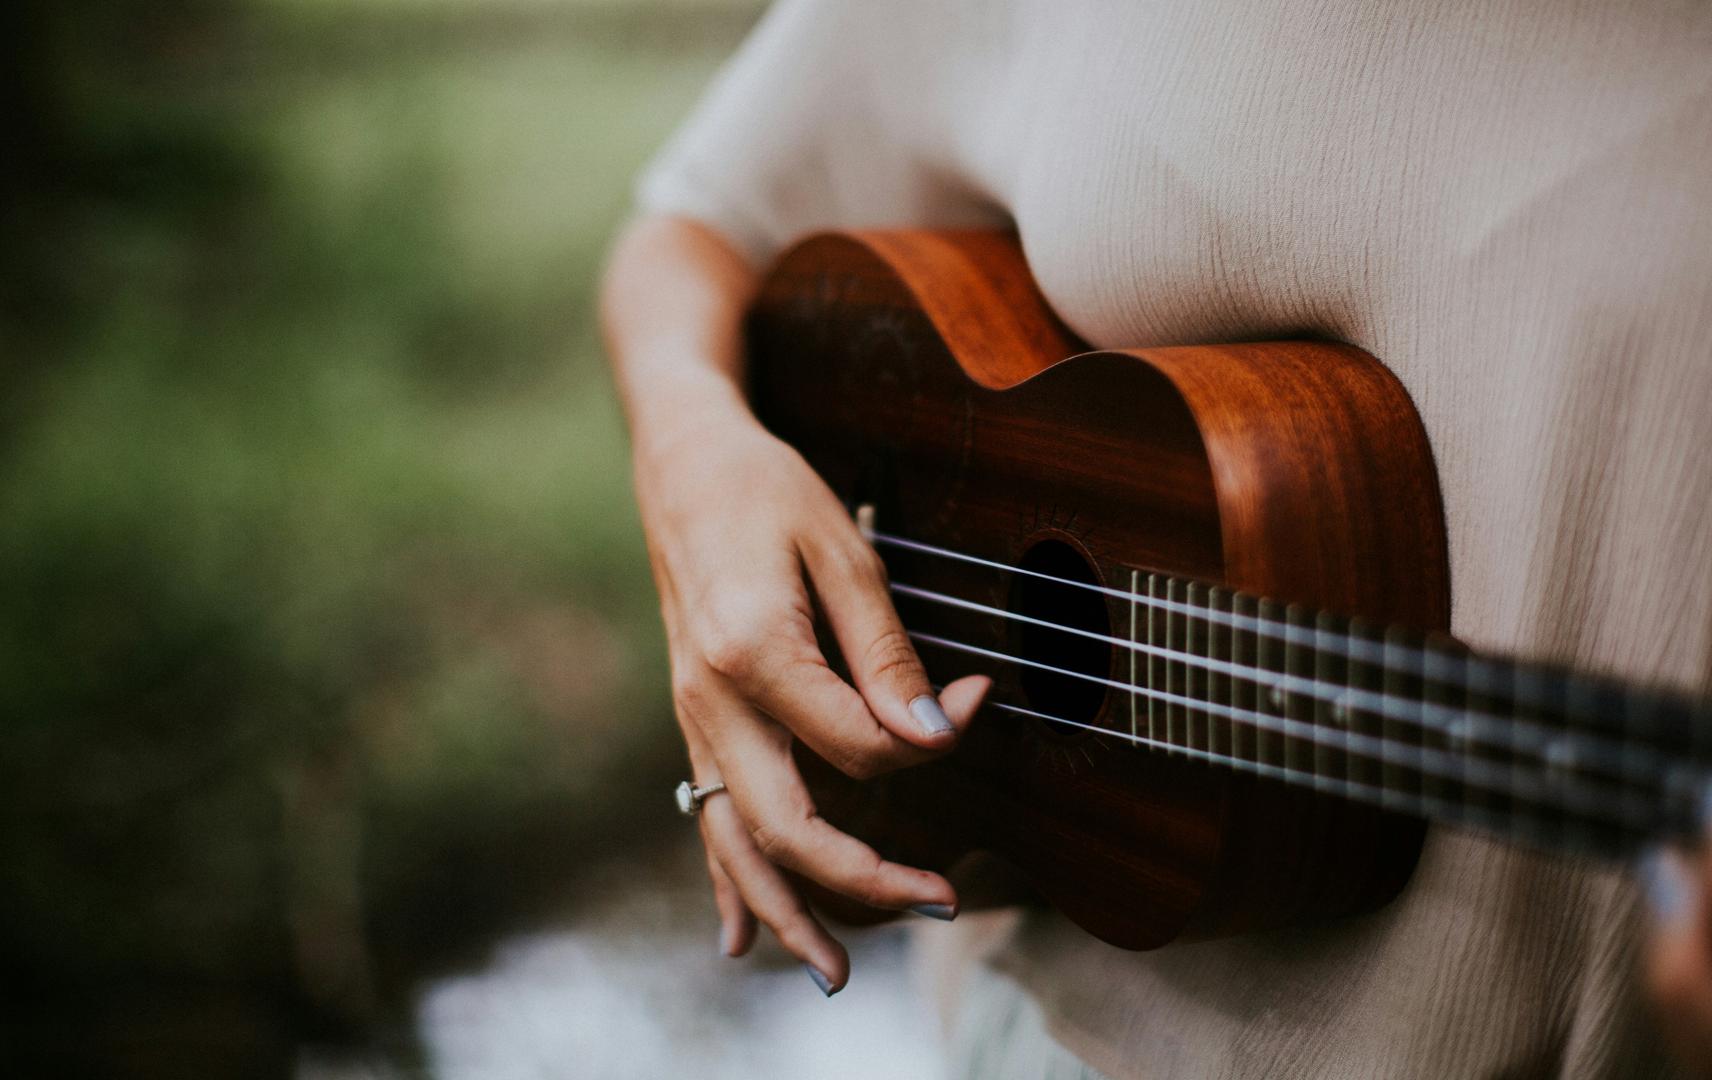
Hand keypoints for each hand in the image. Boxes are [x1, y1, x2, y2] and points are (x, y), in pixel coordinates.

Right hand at [637, 402, 989, 995]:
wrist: (682, 463)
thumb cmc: (769, 493)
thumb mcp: (844, 550)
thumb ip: (886, 651)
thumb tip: (933, 733)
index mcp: (754, 652)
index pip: (854, 742)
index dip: (927, 738)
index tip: (974, 702)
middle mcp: (713, 701)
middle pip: (785, 825)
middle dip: (863, 881)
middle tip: (942, 904)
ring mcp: (696, 719)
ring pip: (734, 842)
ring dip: (787, 913)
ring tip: (839, 974)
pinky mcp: (696, 722)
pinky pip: (705, 818)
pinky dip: (726, 884)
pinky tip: (741, 938)